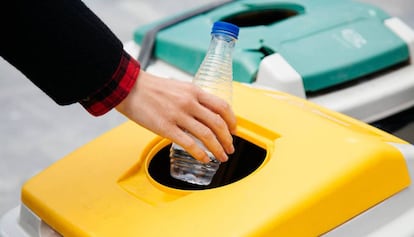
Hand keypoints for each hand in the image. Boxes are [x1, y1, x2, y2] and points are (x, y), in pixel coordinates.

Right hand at [116, 70, 235, 162]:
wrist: (129, 87)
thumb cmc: (152, 88)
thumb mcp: (179, 87)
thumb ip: (193, 98)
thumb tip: (204, 112)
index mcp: (194, 91)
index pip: (222, 107)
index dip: (232, 121)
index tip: (233, 131)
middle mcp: (189, 102)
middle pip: (218, 123)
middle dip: (227, 139)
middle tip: (230, 148)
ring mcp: (178, 115)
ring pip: (206, 135)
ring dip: (218, 149)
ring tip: (222, 157)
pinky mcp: (165, 127)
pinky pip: (189, 143)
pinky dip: (200, 153)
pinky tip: (204, 159)